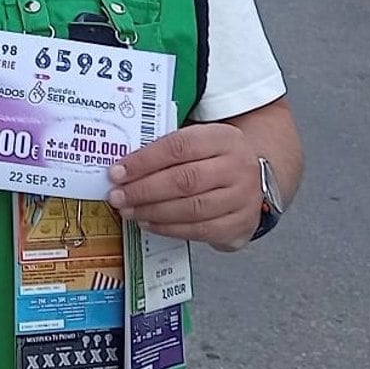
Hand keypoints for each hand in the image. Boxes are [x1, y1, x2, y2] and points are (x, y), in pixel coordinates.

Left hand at [107, 123, 261, 251]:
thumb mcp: (199, 142)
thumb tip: (123, 167)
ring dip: (153, 211)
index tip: (117, 172)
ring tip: (129, 211)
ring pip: (192, 208)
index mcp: (224, 138)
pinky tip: (149, 223)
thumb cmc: (212, 159)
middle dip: (144, 190)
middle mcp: (238, 167)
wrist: (252, 179)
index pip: (179, 147)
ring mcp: (243, 198)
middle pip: (185, 180)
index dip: (145, 161)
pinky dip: (169, 229)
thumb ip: (167, 150)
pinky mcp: (241, 224)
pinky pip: (200, 230)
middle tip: (117, 196)